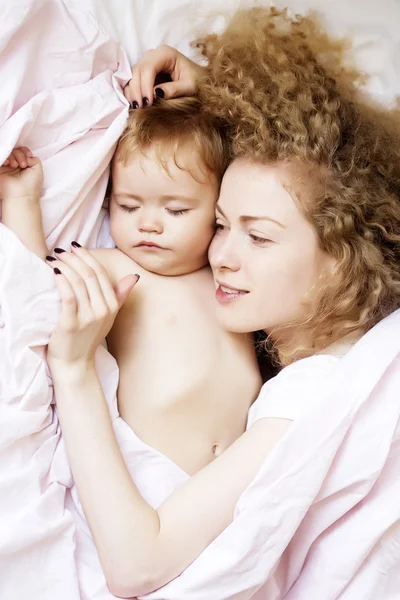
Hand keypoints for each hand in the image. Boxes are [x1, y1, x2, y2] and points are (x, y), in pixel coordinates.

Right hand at [0, 147, 42, 201]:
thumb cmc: (31, 185)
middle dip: (19, 155)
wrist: (21, 195)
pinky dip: (4, 158)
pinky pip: (1, 158)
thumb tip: (26, 155)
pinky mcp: (0, 170)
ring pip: (8, 153)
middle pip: (15, 151)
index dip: (25, 151)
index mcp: (25, 165)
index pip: (22, 151)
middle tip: (22, 165)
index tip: (28, 156)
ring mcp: (7, 168)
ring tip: (15, 166)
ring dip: (13, 157)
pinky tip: (7, 164)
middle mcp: (15, 165)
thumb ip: (33, 158)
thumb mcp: (38, 169)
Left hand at [46, 245, 138, 369]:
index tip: (74, 247)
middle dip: (74, 258)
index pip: (100, 273)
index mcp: (112, 305)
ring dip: (65, 266)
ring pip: (78, 282)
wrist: (75, 363)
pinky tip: (54, 273)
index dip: (87, 256)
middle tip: (60, 250)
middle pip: (88, 275)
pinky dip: (61, 281)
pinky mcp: (71, 324)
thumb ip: (120, 295)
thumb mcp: (109, 316)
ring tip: (53, 259)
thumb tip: (134, 277)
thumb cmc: (88, 338)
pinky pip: (68, 296)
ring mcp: (88, 317)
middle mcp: (103, 309)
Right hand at [124, 45, 205, 107]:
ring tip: (137, 108)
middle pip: (138, 70)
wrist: (199, 80)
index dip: (145, 85)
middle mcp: (154, 55)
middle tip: (140, 108)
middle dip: (137, 90)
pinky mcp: (144, 72)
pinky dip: (132, 92)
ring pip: (133, 75)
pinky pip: (133, 81)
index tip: (148, 103)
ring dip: (132, 92)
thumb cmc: (198, 82)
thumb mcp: (190, 87)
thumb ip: (174, 90)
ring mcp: (147, 62)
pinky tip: (136, 104)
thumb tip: (156, 94)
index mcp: (166, 54)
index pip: (149, 67)